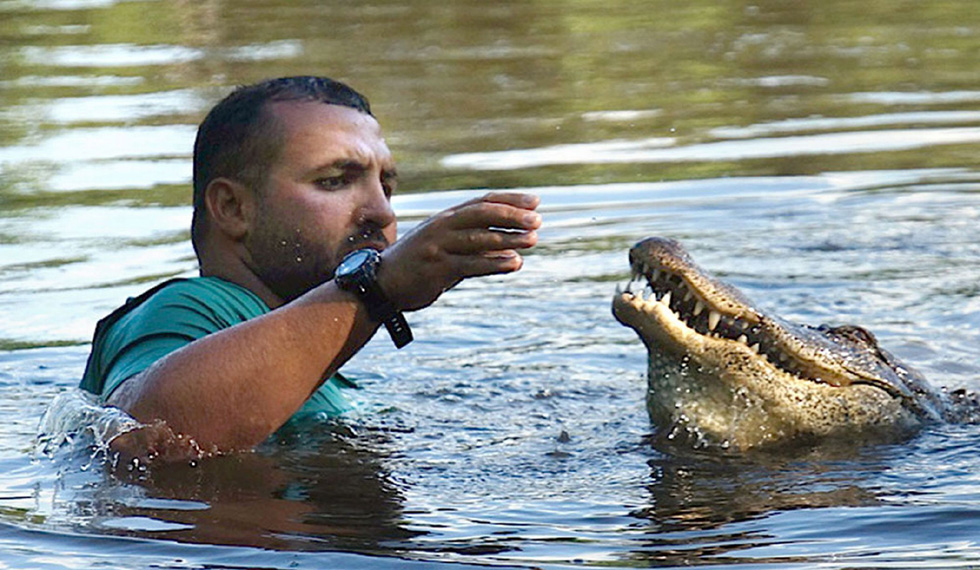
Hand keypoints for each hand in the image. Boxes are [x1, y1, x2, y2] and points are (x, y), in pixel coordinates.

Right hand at [377, 192, 540, 310]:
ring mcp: (438, 247)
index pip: (482, 202)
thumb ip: (472, 242)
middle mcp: (442, 227)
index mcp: (446, 218)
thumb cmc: (419, 264)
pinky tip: (514, 262)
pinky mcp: (436, 269)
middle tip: (537, 220)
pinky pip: (470, 264)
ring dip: (508, 239)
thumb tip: (510, 245)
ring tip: (533, 240)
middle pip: (482, 215)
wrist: (382, 283)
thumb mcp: (444, 245)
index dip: (510, 200)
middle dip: (511, 216)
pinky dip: (494, 262)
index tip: (535, 202)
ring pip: (479, 239)